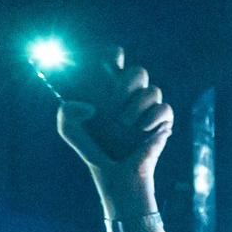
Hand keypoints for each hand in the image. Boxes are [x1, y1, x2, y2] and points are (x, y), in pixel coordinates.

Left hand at [54, 51, 173, 187]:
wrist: (115, 176)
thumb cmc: (94, 151)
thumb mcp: (70, 131)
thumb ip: (66, 113)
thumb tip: (89, 106)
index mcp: (109, 91)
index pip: (115, 60)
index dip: (113, 55)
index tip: (106, 66)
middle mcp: (131, 97)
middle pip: (138, 71)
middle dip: (126, 84)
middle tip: (115, 99)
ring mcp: (148, 110)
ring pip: (153, 90)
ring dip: (137, 105)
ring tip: (125, 124)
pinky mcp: (162, 125)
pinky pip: (165, 109)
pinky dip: (154, 116)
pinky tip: (141, 129)